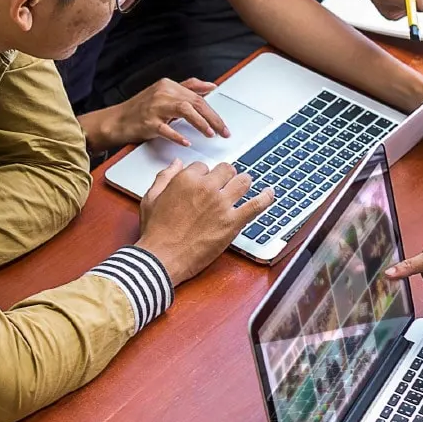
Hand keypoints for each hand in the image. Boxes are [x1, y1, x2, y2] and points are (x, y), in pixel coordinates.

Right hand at [108, 79, 227, 147]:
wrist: (117, 120)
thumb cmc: (140, 109)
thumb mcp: (164, 93)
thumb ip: (188, 88)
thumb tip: (210, 86)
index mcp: (168, 85)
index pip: (197, 95)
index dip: (213, 111)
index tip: (223, 123)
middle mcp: (162, 93)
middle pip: (194, 102)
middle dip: (212, 118)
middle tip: (222, 131)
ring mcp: (154, 107)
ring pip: (184, 110)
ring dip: (200, 123)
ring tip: (210, 134)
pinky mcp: (147, 121)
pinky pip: (166, 128)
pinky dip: (177, 135)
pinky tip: (186, 141)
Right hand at [135, 159, 273, 283]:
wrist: (161, 258)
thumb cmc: (155, 232)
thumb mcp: (151, 199)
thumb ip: (165, 177)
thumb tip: (176, 163)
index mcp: (186, 180)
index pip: (204, 167)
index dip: (204, 176)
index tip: (204, 185)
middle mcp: (206, 188)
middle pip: (226, 170)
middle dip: (225, 176)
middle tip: (224, 186)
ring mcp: (221, 205)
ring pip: (243, 181)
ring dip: (243, 183)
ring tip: (242, 187)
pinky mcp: (232, 222)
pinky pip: (256, 204)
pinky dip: (266, 197)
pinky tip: (270, 193)